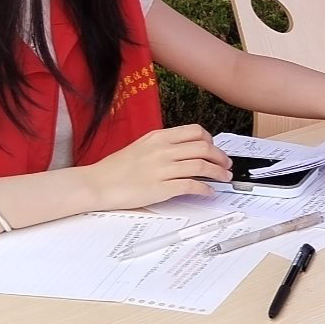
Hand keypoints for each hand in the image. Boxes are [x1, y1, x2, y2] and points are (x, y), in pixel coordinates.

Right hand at [82, 125, 229, 210]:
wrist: (98, 184)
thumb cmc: (116, 168)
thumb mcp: (141, 146)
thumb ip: (163, 145)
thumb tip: (185, 151)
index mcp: (159, 137)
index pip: (195, 132)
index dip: (211, 141)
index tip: (214, 149)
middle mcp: (163, 150)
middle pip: (204, 148)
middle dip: (220, 157)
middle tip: (226, 164)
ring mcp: (163, 169)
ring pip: (202, 166)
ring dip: (219, 173)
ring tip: (225, 178)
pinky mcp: (162, 188)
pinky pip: (192, 185)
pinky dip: (205, 188)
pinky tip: (209, 191)